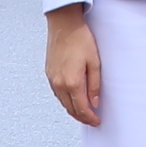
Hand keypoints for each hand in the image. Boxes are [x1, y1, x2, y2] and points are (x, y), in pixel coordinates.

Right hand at [45, 6, 103, 125]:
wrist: (64, 25)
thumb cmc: (81, 39)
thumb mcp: (95, 62)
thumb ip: (95, 85)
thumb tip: (95, 102)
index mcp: (72, 82)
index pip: (81, 109)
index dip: (90, 118)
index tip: (97, 121)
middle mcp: (59, 84)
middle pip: (70, 109)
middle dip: (82, 117)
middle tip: (92, 119)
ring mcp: (52, 79)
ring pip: (63, 102)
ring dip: (73, 109)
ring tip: (84, 110)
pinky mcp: (49, 74)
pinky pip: (57, 93)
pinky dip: (66, 100)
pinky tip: (73, 98)